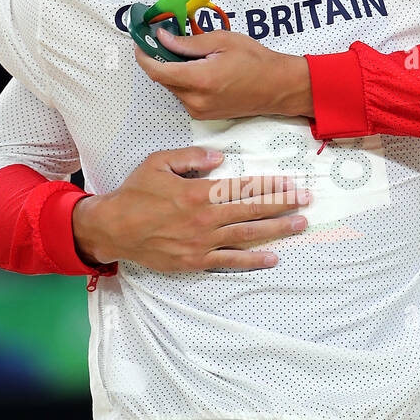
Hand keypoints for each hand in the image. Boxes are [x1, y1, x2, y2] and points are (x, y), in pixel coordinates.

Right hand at [72, 145, 311, 271]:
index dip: (269, 185)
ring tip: (299, 225)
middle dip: (282, 205)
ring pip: (247, 236)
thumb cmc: (135, 193)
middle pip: (252, 211)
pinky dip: (252, 260)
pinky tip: (273, 257)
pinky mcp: (195, 261)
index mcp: (198, 192)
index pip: (243, 188)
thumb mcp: (158, 163)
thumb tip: (219, 158)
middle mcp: (205, 218)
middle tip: (306, 201)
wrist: (113, 228)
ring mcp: (202, 243)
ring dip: (276, 230)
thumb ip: (191, 158)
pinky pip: (229, 261)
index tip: (290, 182)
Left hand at [134, 28, 313, 120]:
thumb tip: (162, 38)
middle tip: (164, 40)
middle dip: (159, 60)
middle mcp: (196, 100)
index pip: (157, 71)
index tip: (141, 43)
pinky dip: (184, 81)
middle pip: (163, 79)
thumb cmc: (255, 60)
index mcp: (200, 80)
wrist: (277, 87)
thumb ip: (188, 42)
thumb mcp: (221, 41)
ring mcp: (199, 111)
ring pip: (173, 88)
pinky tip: (198, 69)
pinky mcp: (203, 116)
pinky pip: (184, 96)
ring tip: (189, 54)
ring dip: (173, 71)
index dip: (144, 56)